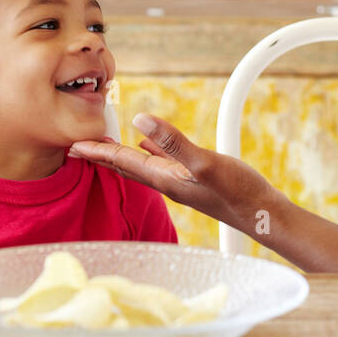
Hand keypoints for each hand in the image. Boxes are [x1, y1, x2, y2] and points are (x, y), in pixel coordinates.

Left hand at [69, 113, 278, 233]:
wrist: (264, 215)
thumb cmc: (239, 195)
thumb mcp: (206, 164)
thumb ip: (173, 143)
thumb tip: (140, 121)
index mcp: (166, 179)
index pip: (123, 162)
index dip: (98, 151)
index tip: (73, 144)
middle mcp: (168, 182)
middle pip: (125, 165)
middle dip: (100, 155)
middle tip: (76, 145)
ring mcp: (181, 181)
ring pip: (141, 164)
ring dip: (121, 153)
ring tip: (103, 143)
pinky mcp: (194, 178)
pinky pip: (162, 162)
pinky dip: (149, 152)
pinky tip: (147, 146)